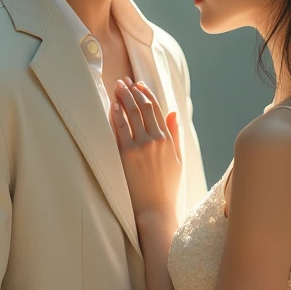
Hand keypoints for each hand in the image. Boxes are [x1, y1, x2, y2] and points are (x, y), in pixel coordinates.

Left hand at [112, 78, 181, 220]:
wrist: (155, 207)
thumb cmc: (167, 186)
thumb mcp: (177, 158)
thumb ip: (175, 134)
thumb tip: (173, 112)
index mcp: (168, 139)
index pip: (156, 109)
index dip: (146, 93)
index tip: (138, 85)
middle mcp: (155, 140)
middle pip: (143, 107)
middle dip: (133, 91)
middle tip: (124, 81)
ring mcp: (140, 146)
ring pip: (131, 115)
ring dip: (123, 98)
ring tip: (117, 87)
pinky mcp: (126, 155)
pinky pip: (120, 130)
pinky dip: (116, 116)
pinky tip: (112, 105)